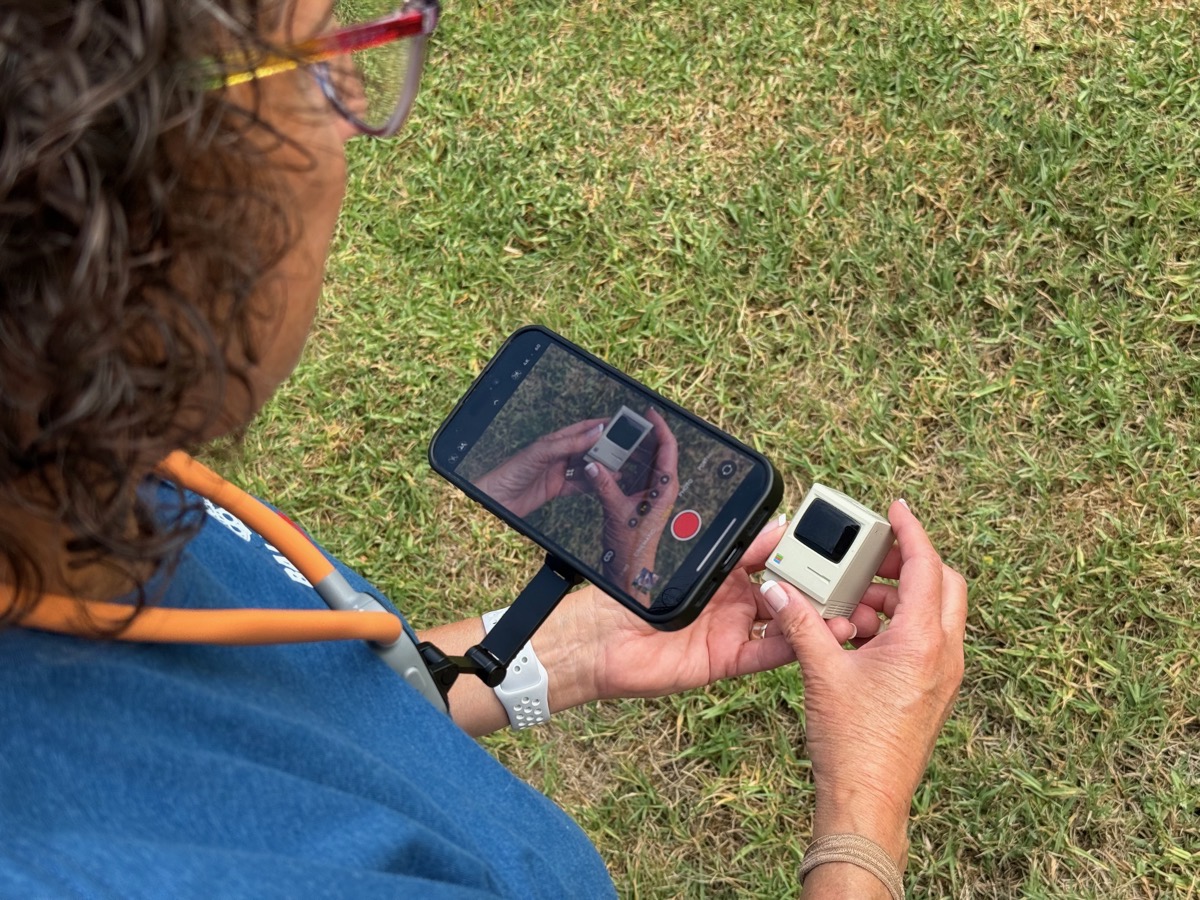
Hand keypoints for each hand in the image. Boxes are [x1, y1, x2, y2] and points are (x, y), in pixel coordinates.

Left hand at [471, 418, 607, 516]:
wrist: (497, 498)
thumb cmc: (513, 471)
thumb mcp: (543, 453)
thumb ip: (570, 443)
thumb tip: (595, 431)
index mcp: (553, 441)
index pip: (582, 429)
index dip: (599, 425)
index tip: (619, 424)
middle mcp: (557, 455)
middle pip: (586, 448)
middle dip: (605, 448)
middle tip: (625, 449)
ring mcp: (557, 472)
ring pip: (585, 467)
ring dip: (600, 467)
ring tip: (619, 467)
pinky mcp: (556, 489)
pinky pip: (578, 486)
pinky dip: (592, 484)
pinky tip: (604, 483)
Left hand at [555, 518, 857, 703]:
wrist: (599, 640)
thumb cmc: (626, 591)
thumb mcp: (670, 550)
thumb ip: (713, 535)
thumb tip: (751, 515)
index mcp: (722, 570)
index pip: (768, 555)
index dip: (798, 550)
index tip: (829, 541)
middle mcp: (732, 600)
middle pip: (785, 592)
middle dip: (817, 587)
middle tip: (851, 582)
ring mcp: (731, 630)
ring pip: (784, 624)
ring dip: (813, 621)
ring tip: (846, 613)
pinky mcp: (725, 660)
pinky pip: (765, 654)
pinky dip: (791, 647)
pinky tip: (816, 639)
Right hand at [583, 408, 678, 597]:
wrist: (628, 570)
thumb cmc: (631, 547)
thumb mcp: (616, 512)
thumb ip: (605, 486)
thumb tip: (593, 464)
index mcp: (664, 488)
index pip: (668, 449)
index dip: (661, 427)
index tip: (650, 413)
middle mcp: (660, 489)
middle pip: (657, 452)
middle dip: (643, 435)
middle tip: (626, 421)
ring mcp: (650, 494)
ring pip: (644, 463)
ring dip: (631, 449)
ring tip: (616, 435)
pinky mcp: (638, 500)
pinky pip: (633, 474)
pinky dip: (622, 464)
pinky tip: (609, 458)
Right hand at [761, 500, 966, 863]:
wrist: (867, 798)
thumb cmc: (852, 743)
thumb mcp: (821, 672)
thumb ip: (800, 623)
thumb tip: (778, 590)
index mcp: (922, 641)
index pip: (927, 567)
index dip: (912, 531)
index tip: (898, 509)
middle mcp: (944, 654)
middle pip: (944, 584)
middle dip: (910, 563)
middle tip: (873, 556)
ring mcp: (943, 674)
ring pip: (935, 613)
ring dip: (898, 597)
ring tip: (853, 602)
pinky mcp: (932, 690)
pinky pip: (926, 640)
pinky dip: (898, 625)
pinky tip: (859, 635)